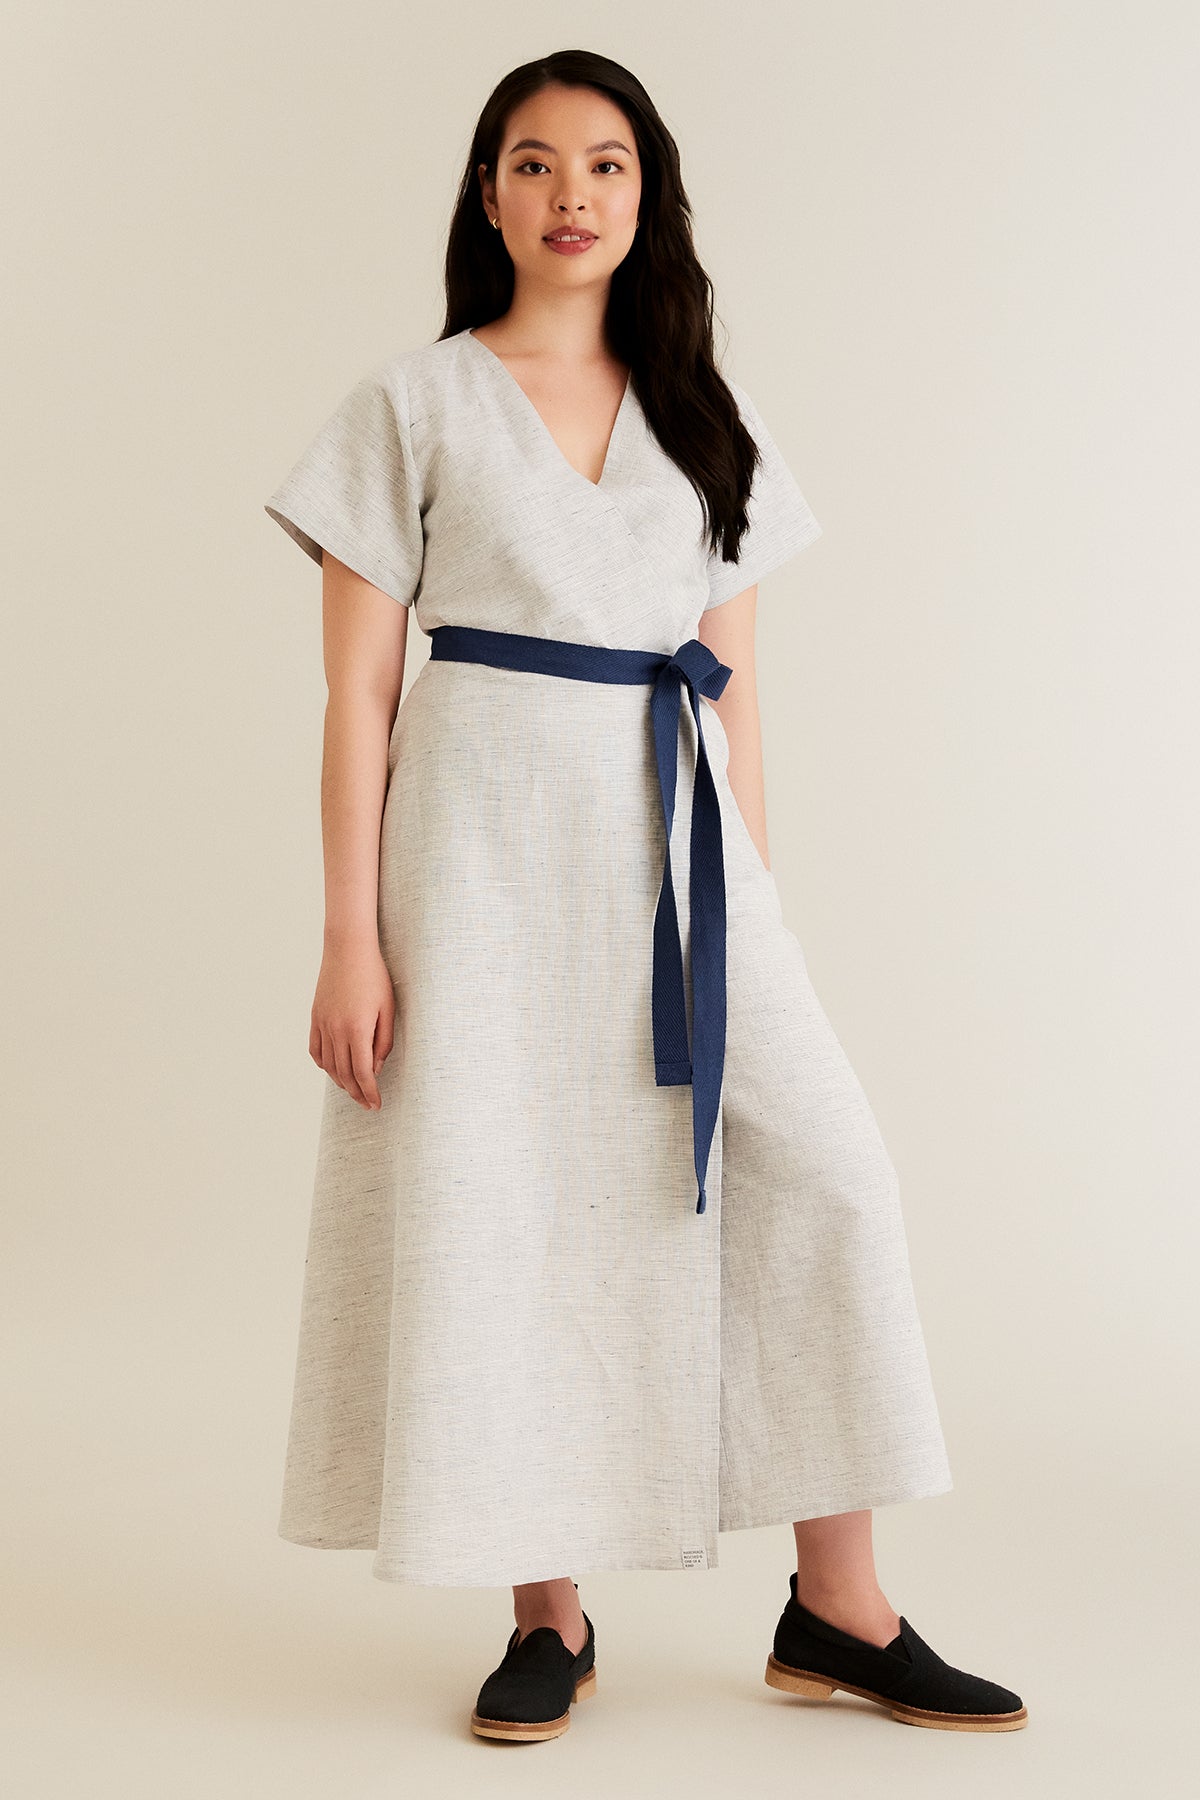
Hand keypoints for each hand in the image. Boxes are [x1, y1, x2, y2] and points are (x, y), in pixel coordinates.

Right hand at [309, 939, 395, 1109]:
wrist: (348, 949)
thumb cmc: (374, 976)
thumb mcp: (388, 1008)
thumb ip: (383, 1041)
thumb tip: (374, 1068)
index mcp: (357, 1029)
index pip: (362, 1073)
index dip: (369, 1092)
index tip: (376, 1105)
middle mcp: (336, 1030)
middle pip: (344, 1074)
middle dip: (356, 1093)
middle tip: (367, 1104)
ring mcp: (322, 1024)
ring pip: (328, 1065)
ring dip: (340, 1082)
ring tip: (353, 1090)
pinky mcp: (315, 1017)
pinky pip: (315, 1049)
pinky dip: (323, 1064)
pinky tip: (333, 1069)